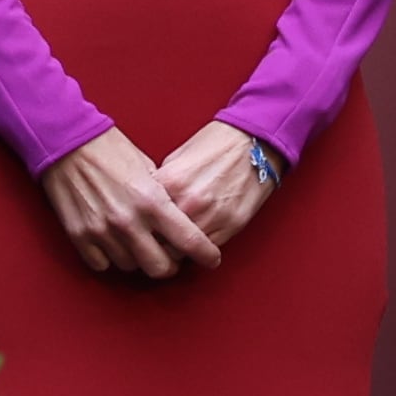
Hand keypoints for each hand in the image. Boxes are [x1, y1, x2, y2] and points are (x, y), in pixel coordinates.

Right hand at [37, 128, 224, 279]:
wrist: (68, 141)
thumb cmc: (110, 149)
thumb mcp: (148, 168)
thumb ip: (163, 198)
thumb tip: (178, 221)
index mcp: (152, 201)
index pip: (189, 241)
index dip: (206, 255)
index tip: (211, 259)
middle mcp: (129, 221)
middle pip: (160, 267)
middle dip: (170, 265)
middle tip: (171, 256)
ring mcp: (102, 231)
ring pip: (131, 267)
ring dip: (139, 259)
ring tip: (139, 244)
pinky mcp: (80, 236)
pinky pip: (102, 265)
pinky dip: (110, 258)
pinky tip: (114, 243)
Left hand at [155, 121, 275, 250]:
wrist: (254, 143)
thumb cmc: (217, 145)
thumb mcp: (177, 158)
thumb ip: (161, 184)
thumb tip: (148, 205)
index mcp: (170, 182)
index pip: (142, 218)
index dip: (141, 224)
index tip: (143, 226)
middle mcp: (188, 203)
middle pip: (159, 240)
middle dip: (156, 242)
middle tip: (158, 238)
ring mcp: (211, 217)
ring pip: (182, 252)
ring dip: (178, 249)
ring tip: (178, 239)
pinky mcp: (230, 226)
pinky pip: (206, 249)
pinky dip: (199, 247)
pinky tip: (197, 236)